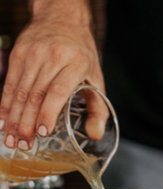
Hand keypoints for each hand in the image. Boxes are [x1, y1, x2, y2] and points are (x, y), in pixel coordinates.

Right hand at [0, 0, 107, 149]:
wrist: (62, 16)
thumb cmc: (82, 52)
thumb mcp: (96, 77)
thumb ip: (98, 107)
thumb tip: (96, 134)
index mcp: (76, 63)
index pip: (58, 90)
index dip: (48, 112)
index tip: (42, 132)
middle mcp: (52, 57)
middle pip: (35, 94)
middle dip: (27, 123)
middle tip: (24, 144)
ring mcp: (32, 54)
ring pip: (20, 91)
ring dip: (14, 118)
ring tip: (11, 140)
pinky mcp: (18, 54)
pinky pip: (9, 83)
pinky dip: (5, 104)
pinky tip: (2, 121)